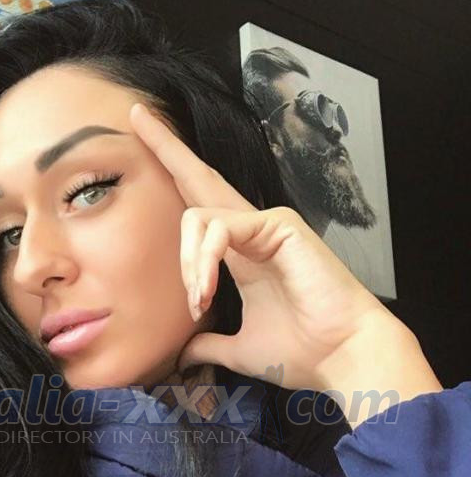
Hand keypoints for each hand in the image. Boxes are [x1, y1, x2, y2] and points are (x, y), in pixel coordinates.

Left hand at [128, 101, 406, 397]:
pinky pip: (221, 228)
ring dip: (189, 264)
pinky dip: (206, 260)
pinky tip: (206, 291)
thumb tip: (181, 355)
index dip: (174, 177)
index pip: (199, 208)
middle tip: (136, 116)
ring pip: (199, 216)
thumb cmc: (300, 351)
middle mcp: (251, 231)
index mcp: (241, 253)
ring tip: (199, 302)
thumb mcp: (238, 348)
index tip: (145, 145)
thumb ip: (208, 344)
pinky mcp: (279, 224)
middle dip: (166, 147)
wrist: (341, 359)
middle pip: (200, 179)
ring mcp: (267, 223)